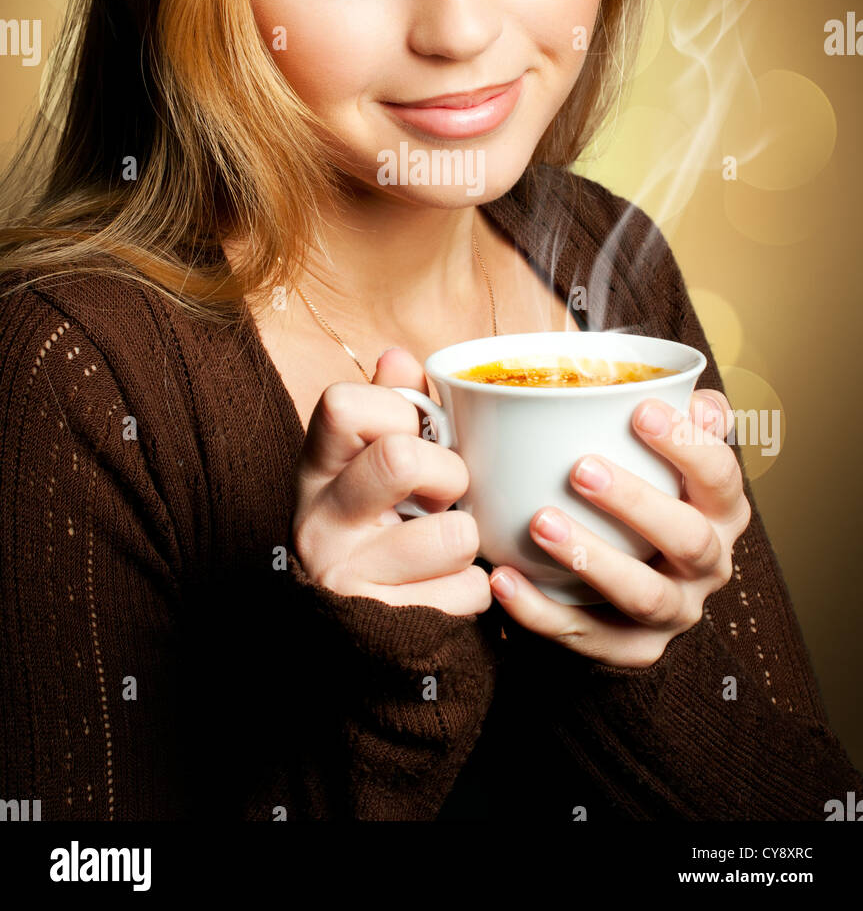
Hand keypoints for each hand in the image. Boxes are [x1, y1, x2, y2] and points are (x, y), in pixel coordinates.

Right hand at [291, 347, 491, 615]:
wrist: (350, 638)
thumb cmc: (372, 527)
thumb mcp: (366, 464)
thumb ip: (389, 407)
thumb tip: (398, 357)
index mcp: (316, 470)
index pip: (342, 404)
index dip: (396, 410)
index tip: (412, 436)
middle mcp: (318, 521)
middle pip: (401, 459)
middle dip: (449, 474)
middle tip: (445, 495)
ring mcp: (346, 577)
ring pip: (453, 534)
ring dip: (467, 538)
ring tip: (444, 547)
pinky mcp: (384, 628)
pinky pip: (470, 591)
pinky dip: (473, 590)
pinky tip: (442, 588)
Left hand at [488, 389, 750, 667]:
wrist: (628, 591)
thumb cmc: (645, 502)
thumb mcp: (668, 459)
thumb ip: (678, 422)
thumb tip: (686, 391)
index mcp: (721, 511)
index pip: (721, 476)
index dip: (688, 444)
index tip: (641, 409)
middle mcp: (708, 564)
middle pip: (688, 538)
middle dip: (636, 502)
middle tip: (581, 468)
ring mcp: (675, 612)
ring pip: (643, 594)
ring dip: (590, 557)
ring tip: (539, 522)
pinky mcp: (633, 650)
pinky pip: (587, 636)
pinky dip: (541, 611)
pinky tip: (504, 579)